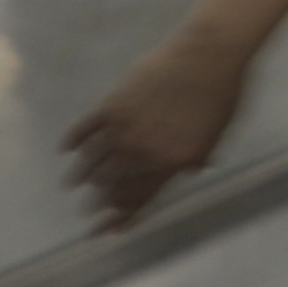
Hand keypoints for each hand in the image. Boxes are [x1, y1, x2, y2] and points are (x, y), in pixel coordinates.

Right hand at [62, 35, 248, 229]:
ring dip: (82, 175)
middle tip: (87, 210)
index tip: (105, 232)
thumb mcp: (215, 134)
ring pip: (94, 160)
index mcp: (172, 163)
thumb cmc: (222, 93)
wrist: (209, 54)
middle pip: (113, 184)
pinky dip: (74, 140)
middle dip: (99, 201)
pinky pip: (86, 128)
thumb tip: (189, 171)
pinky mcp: (113, 104)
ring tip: (73, 184)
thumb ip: (197, 156)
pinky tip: (65, 149)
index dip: (121, 217)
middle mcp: (144, 151)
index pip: (140, 198)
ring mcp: (125, 128)